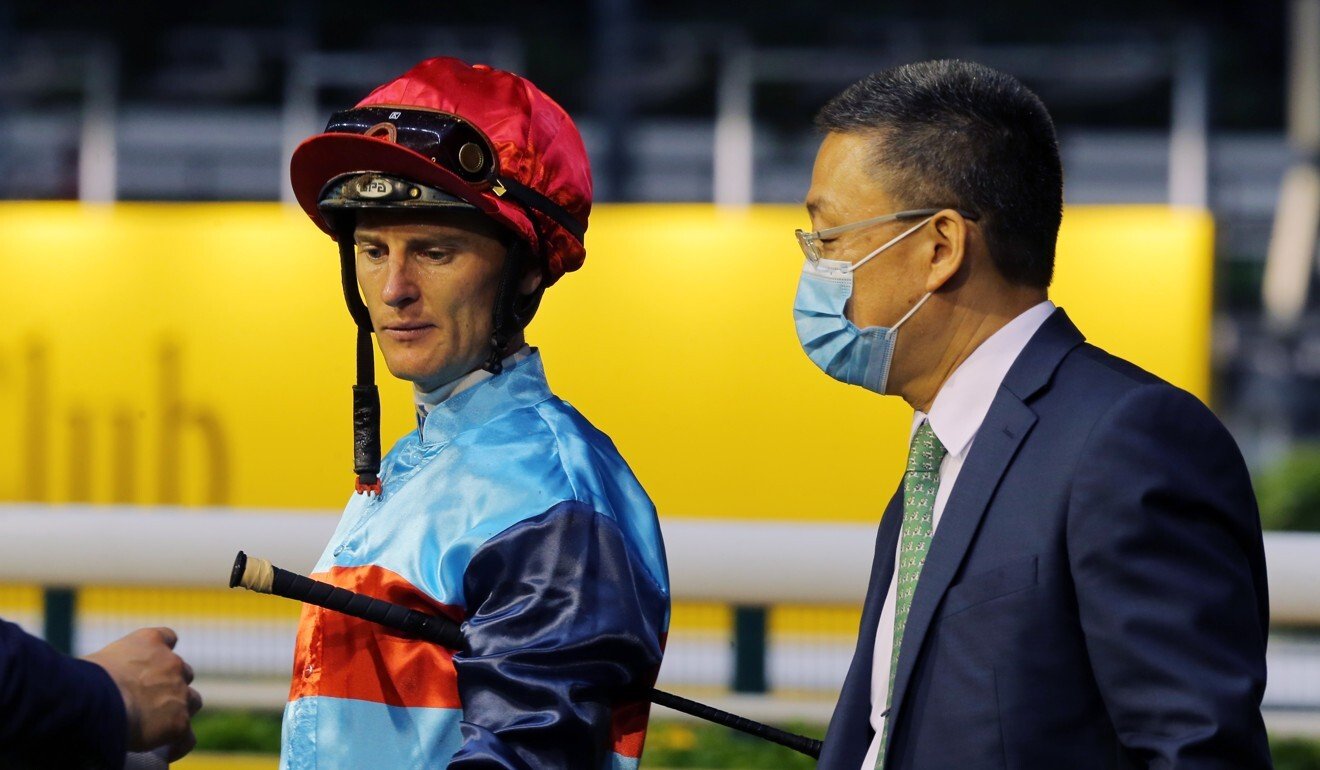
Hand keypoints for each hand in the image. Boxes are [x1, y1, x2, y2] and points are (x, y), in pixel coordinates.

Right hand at [84, 627, 202, 759]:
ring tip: (162, 725)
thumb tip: (94, 683)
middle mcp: (171, 663)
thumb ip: (109, 668)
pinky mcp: (179, 722)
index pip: (168, 638)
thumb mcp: (95, 663)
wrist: (95, 702)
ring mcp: (179, 692)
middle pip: (183, 672)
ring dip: (181, 709)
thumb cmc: (82, 681)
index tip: (155, 664)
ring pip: (193, 700)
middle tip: (152, 701)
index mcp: (149, 642)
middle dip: (172, 684)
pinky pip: (187, 737)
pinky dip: (180, 744)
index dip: (164, 652)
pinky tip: (168, 751)